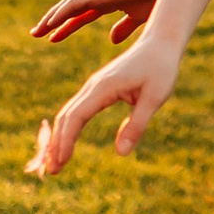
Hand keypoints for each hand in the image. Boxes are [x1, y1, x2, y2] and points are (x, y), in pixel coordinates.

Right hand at [26, 38, 180, 174]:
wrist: (161, 42)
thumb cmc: (161, 68)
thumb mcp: (154, 98)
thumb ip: (136, 125)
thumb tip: (121, 154)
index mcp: (103, 87)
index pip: (76, 117)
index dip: (65, 141)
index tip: (60, 163)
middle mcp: (93, 86)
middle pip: (65, 116)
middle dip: (56, 144)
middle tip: (52, 172)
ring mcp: (94, 87)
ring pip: (68, 113)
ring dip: (59, 138)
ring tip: (55, 163)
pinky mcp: (98, 89)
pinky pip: (77, 110)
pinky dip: (68, 129)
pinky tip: (67, 143)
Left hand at [30, 0, 161, 46]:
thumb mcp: (136, 19)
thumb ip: (124, 28)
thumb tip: (112, 39)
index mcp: (104, 4)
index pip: (79, 17)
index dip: (65, 27)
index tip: (52, 38)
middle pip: (67, 12)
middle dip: (51, 23)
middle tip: (36, 34)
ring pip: (66, 8)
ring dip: (50, 19)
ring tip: (36, 31)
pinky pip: (73, 5)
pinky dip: (60, 13)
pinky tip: (50, 22)